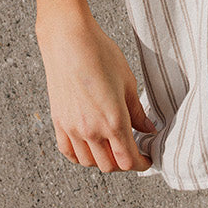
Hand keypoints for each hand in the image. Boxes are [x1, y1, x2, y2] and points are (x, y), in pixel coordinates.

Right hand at [36, 13, 156, 171]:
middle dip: (124, 163)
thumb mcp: (128, 83)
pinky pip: (69, 152)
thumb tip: (149, 129)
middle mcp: (91, 130)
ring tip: (113, 148)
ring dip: (103, 161)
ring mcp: (72, 128)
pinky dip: (82, 156)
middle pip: (109, 166)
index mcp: (114, 121)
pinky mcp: (58, 123)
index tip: (147, 159)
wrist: (69, 41)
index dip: (141, 164)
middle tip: (133, 151)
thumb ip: (137, 112)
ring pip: (89, 163)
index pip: (128, 160)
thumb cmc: (101, 55)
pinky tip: (91, 147)